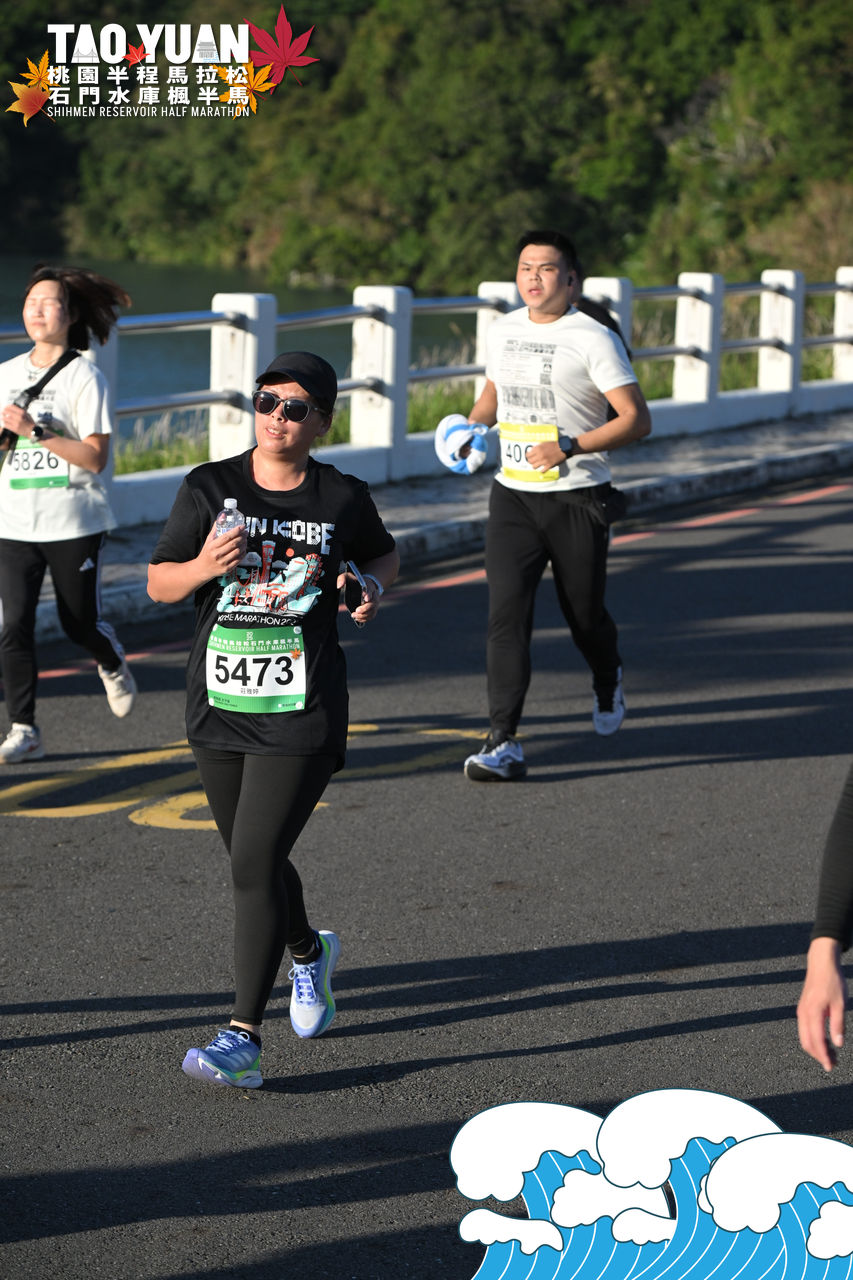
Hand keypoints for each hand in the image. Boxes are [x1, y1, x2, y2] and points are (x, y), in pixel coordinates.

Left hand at [0, 403, 33, 439]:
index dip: (5, 406)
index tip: (4, 407)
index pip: (10, 407)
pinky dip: (3, 423)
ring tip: (2, 417)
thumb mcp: (27, 414)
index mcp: (22, 412)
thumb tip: (11, 408)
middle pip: (5, 411)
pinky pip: (5, 425)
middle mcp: (18, 417)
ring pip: (4, 418)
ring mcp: (16, 423)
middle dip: (2, 411)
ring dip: (2, 417)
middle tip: (1, 412)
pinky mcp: (14, 429)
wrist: (33, 431)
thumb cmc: (30, 422)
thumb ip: (19, 410)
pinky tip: (4, 423)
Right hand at [198, 523, 246, 580]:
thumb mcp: (209, 540)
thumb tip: (222, 516)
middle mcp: (217, 554)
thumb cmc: (206, 553)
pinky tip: (244, 549)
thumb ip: (216, 528)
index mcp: (212, 546)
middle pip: (234, 544)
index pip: (227, 537)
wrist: (202, 568)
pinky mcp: (227, 569)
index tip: (242, 527)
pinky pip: (238, 560)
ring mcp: (223, 562)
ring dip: (244, 544)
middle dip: (242, 537)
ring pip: (238, 551)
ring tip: (245, 540)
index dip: (236, 531)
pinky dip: (243, 553)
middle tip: (245, 533)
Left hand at [336, 567, 381, 623]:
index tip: (366, 598)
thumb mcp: (348, 577)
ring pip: (372, 611)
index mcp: (368, 586)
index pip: (370, 590)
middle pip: (373, 603)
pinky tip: (357, 618)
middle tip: (356, 611)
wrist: (365, 585)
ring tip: (353, 615)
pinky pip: (372, 615)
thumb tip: (338, 586)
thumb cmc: (356, 581)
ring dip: (363, 615)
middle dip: (365, 608)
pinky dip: (365, 619)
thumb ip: (342, 578)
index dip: (368, 594)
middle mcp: (374, 594)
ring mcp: (375, 602)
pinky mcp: (374, 609)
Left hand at [526, 440, 570, 472]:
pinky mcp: (549, 465)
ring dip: (535, 466)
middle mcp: (540, 455)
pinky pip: (542, 471)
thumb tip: (531, 451)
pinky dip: (542, 470)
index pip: (527, 455)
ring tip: (538, 465)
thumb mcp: (543, 443)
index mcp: (538, 448)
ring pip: (534, 467)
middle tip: (534, 461)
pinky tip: (543, 468)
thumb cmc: (554, 445)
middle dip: (531, 461)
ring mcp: (544, 460)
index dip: (528, 456)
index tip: (530, 457)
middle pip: (530, 461)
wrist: (563, 447)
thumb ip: (537, 448)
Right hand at [797, 937, 846, 1070]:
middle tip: (833, 1064)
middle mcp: (804, 1014)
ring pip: (804, 1037)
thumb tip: (838, 1044)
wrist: (821, 963)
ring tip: (832, 1054)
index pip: (816, 1041)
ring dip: (816, 1048)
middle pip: (807, 1042)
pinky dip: (813, 1039)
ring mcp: (802, 1011)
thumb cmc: (833, 981)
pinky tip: (826, 1041)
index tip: (831, 1067)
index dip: (823, 1056)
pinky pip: (805, 1030)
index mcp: (813, 1012)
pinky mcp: (803, 1009)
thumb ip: (838, 1024)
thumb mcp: (840, 1003)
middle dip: (819, 1055)